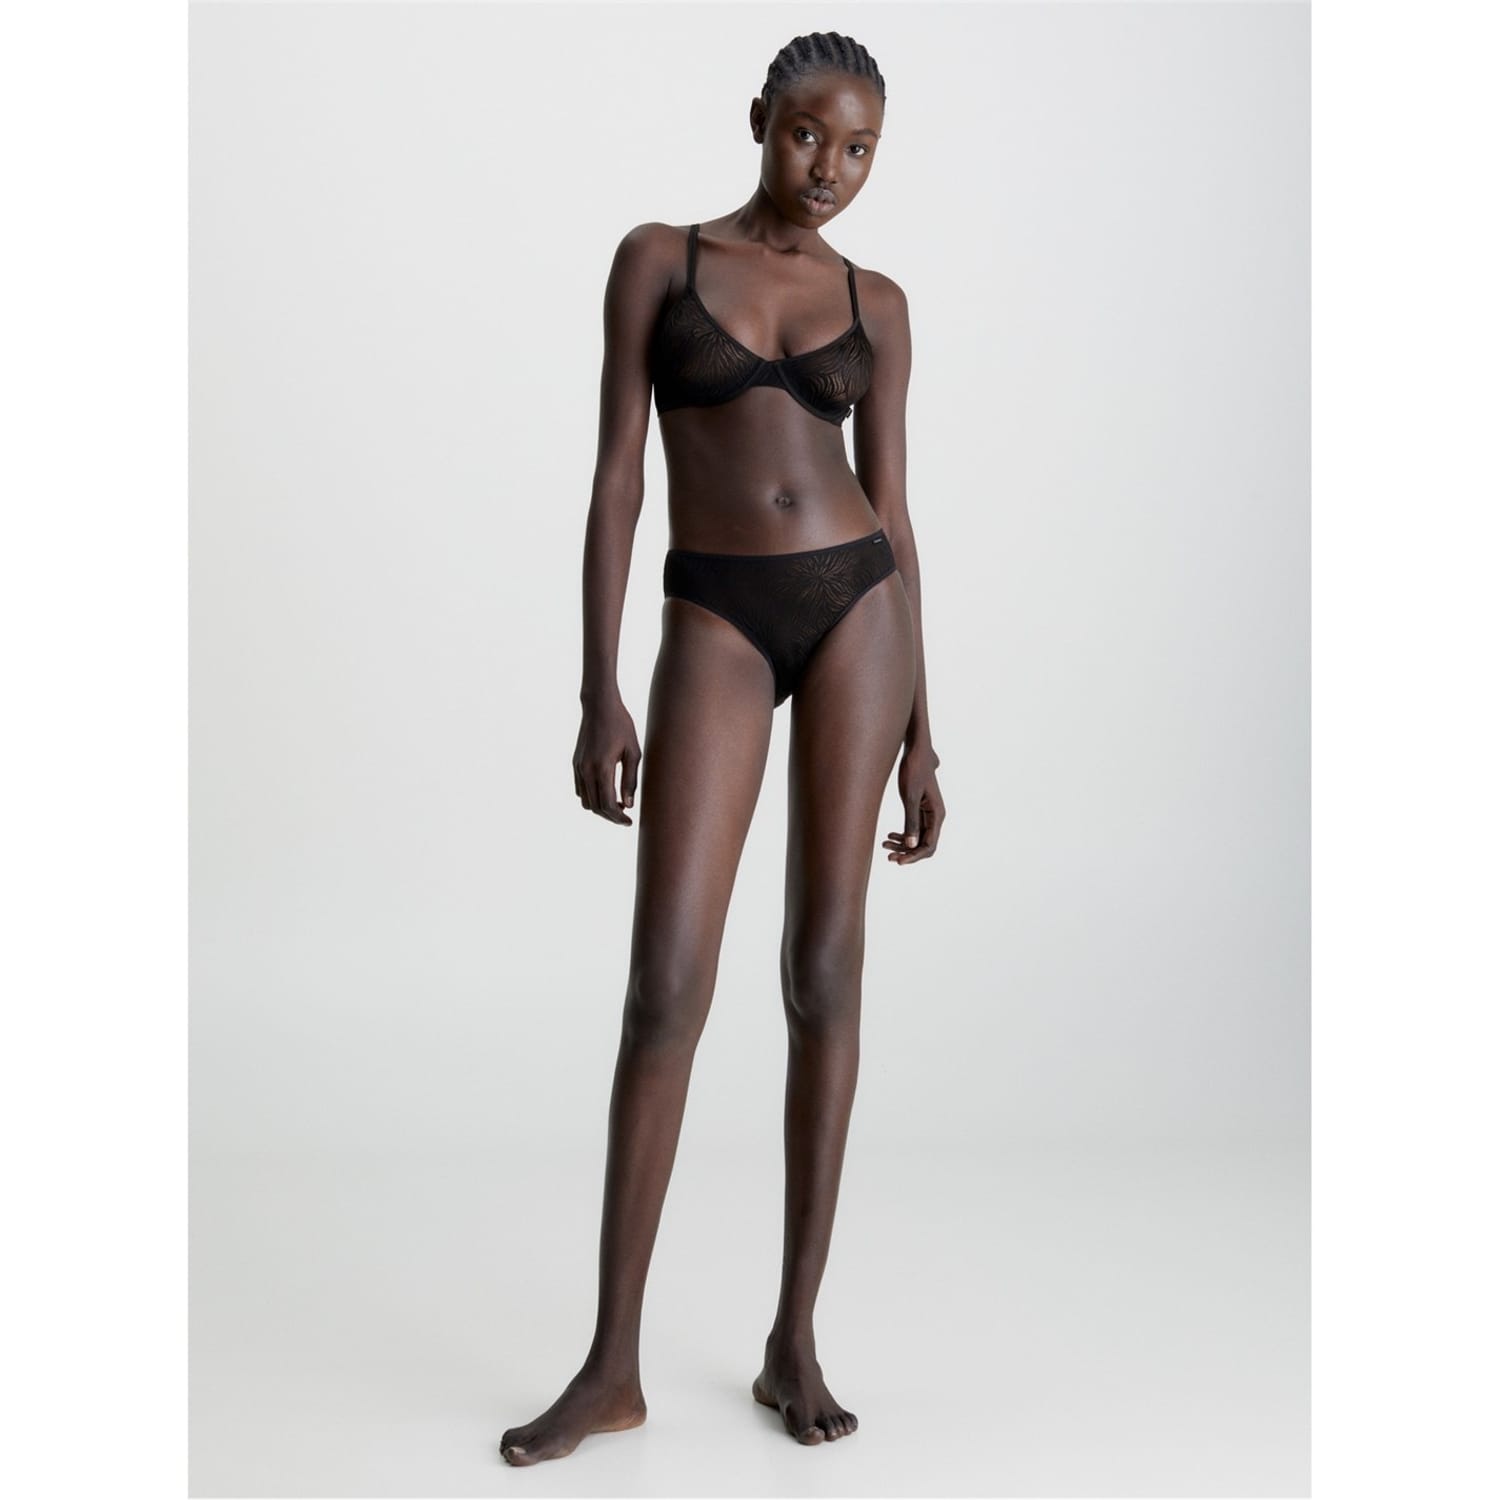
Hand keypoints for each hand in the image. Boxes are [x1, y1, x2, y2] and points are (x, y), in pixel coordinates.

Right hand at [573, 693, 640, 824]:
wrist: (599, 706)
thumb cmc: (621, 726)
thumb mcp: (633, 752)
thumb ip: (630, 780)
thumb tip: (629, 805)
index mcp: (602, 768)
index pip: (608, 805)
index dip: (619, 818)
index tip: (629, 822)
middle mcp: (586, 770)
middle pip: (596, 807)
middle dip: (610, 816)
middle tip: (625, 816)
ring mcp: (578, 767)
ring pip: (586, 801)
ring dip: (600, 808)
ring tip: (618, 804)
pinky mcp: (575, 763)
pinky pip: (580, 790)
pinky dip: (591, 797)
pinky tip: (606, 791)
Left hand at [883, 742, 943, 864]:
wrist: (916, 751)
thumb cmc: (914, 769)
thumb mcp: (910, 797)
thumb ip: (911, 821)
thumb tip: (911, 846)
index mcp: (937, 814)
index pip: (929, 846)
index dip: (914, 856)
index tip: (898, 861)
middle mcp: (936, 816)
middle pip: (925, 845)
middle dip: (907, 853)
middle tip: (889, 856)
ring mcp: (928, 813)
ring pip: (918, 838)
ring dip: (903, 845)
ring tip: (884, 845)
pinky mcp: (920, 808)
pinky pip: (914, 829)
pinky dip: (902, 835)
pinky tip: (889, 835)